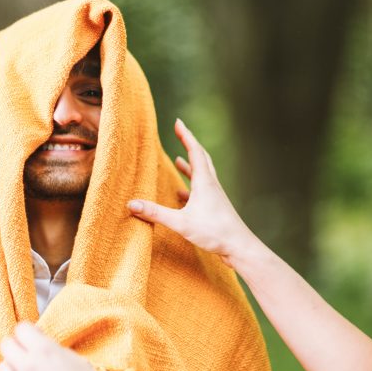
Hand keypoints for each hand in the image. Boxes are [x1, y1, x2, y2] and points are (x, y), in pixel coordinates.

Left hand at [0, 323, 118, 370]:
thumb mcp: (76, 360)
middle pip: (5, 345)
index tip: (32, 339)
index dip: (27, 333)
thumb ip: (53, 350)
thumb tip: (39, 344)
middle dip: (15, 348)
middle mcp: (29, 365)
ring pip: (3, 369)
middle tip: (25, 355)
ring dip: (13, 370)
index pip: (20, 328)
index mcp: (45, 350)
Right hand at [127, 118, 256, 266]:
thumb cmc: (214, 233)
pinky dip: (191, 186)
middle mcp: (211, 185)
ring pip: (202, 174)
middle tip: (180, 133)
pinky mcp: (215, 208)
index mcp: (205, 182)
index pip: (195, 151)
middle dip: (189, 144)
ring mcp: (215, 196)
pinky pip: (202, 191)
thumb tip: (131, 204)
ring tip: (179, 160)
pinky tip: (182, 194)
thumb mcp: (181, 223)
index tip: (178, 122)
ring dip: (190, 165)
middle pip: (201, 158)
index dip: (185, 136)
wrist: (240, 248)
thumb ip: (156, 213)